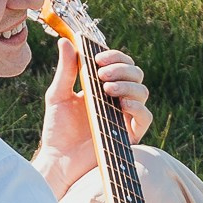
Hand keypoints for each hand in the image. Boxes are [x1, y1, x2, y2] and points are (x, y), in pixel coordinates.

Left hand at [34, 34, 151, 200]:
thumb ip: (65, 70)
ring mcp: (125, 117)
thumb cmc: (57, 129)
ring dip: (128, 84)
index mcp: (102, 87)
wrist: (57, 161)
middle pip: (135, 74)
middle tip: (101, 73)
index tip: (98, 57)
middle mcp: (117, 99)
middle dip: (122, 68)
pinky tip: (122, 103)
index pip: (119, 64)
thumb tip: (66, 42)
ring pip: (142, 92)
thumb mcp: (58, 95)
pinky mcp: (130, 135)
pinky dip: (137, 107)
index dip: (115, 56)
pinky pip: (145, 117)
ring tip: (107, 88)